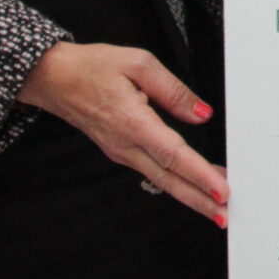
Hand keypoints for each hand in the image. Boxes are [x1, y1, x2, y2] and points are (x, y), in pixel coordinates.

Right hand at [16, 42, 227, 224]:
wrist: (53, 79)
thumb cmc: (91, 68)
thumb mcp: (139, 63)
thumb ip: (173, 90)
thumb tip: (200, 113)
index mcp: (132, 121)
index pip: (173, 154)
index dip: (199, 175)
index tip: (220, 191)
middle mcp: (126, 144)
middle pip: (168, 179)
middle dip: (199, 201)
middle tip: (226, 215)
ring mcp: (121, 151)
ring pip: (161, 179)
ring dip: (190, 195)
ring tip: (217, 207)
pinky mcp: (120, 151)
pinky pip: (152, 171)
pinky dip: (175, 182)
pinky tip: (192, 185)